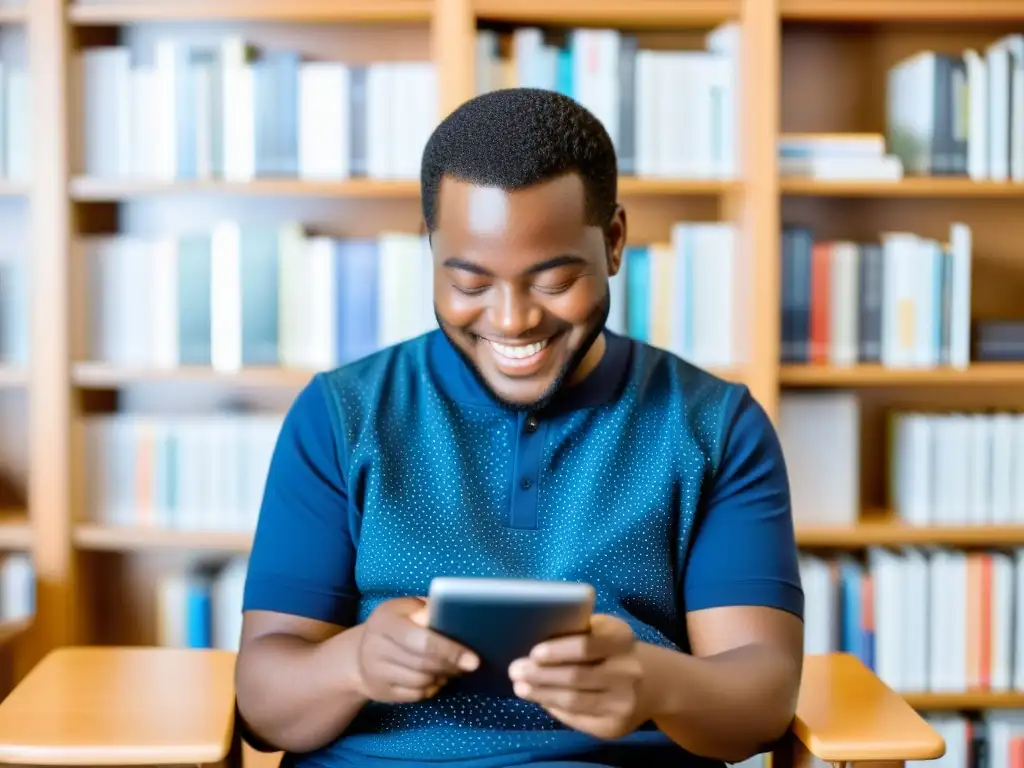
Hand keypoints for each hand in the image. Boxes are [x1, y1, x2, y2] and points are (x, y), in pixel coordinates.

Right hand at [354, 597, 478, 703]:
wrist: (358, 655)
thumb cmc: (394, 625)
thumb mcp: (406, 609)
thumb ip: (427, 611)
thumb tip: (455, 619)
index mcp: (386, 620)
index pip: (421, 640)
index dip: (449, 650)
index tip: (473, 659)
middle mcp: (376, 646)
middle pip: (423, 663)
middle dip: (450, 665)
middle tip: (468, 664)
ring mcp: (376, 672)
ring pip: (421, 681)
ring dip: (442, 677)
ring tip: (452, 668)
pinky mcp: (380, 692)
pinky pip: (415, 695)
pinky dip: (431, 688)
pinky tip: (436, 678)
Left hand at [508, 614, 647, 739]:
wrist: (655, 683)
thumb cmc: (616, 649)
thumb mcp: (605, 631)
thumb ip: (579, 631)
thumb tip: (536, 643)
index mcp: (622, 639)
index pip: (587, 646)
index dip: (558, 650)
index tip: (533, 652)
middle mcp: (628, 672)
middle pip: (576, 677)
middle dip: (540, 675)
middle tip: (515, 670)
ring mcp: (623, 703)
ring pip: (574, 702)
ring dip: (541, 694)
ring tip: (520, 687)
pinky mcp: (615, 727)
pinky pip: (578, 719)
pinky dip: (554, 709)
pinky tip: (540, 700)